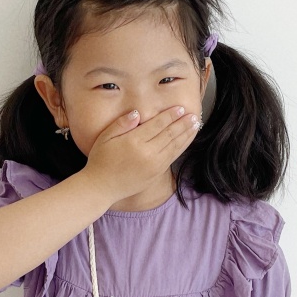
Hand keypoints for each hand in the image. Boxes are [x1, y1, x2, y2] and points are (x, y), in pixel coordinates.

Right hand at [83, 106, 200, 203]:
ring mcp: (154, 164)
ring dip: (186, 134)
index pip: (157, 124)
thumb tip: (137, 113)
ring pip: (175, 145)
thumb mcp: (105, 138)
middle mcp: (147, 153)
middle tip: (194, 115)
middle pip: (170, 134)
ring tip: (196, 124)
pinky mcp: (157, 173)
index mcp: (134, 141)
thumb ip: (121, 124)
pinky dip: (182, 147)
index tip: (180, 108)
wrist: (102, 187)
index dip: (170, 115)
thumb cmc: (100, 160)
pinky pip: (173, 157)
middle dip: (183, 123)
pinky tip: (187, 140)